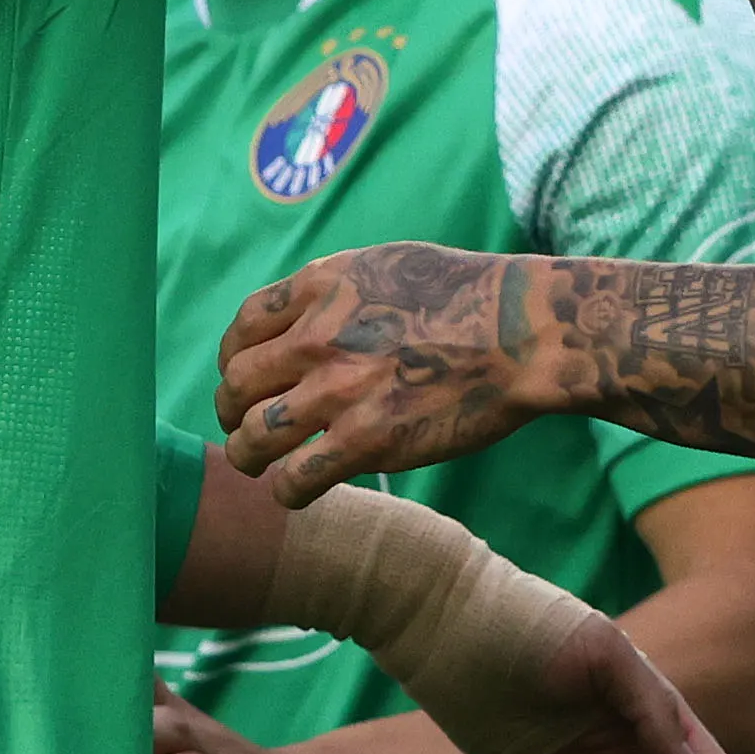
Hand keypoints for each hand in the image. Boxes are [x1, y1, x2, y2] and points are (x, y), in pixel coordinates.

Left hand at [221, 243, 545, 506]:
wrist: (522, 330)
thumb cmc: (467, 293)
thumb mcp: (385, 264)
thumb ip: (332, 291)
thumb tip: (300, 319)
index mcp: (320, 287)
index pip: (243, 330)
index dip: (234, 360)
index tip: (244, 378)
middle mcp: (318, 337)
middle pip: (236, 386)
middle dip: (232, 411)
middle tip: (245, 426)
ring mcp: (339, 392)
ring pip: (253, 437)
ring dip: (247, 455)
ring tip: (257, 464)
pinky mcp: (366, 442)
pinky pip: (295, 479)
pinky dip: (287, 490)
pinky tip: (299, 489)